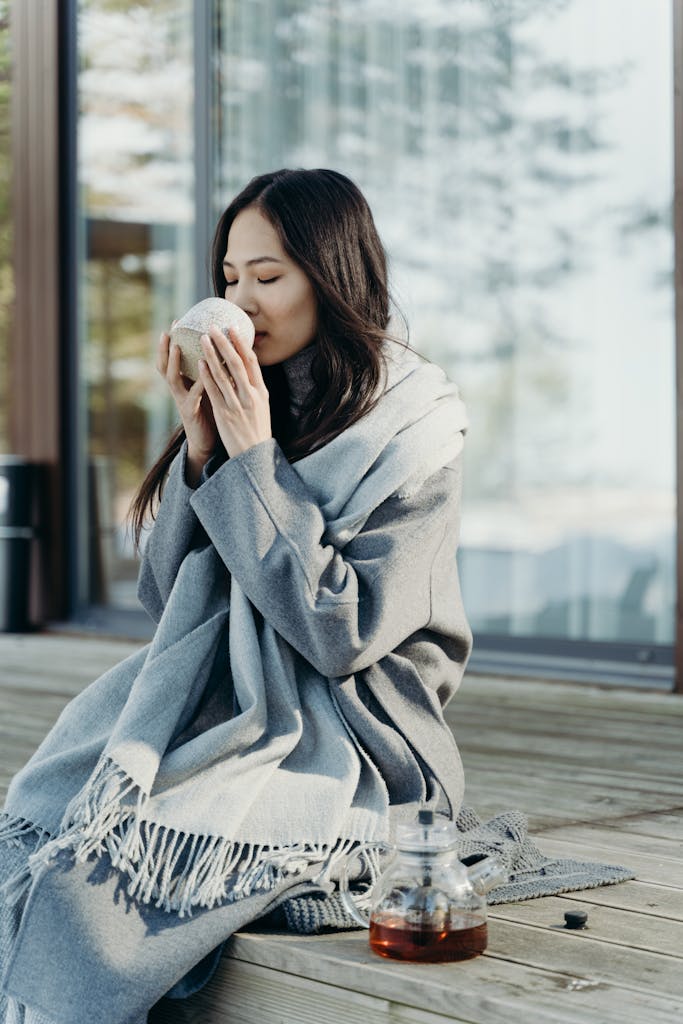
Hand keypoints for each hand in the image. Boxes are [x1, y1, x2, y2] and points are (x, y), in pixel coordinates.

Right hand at [157, 325, 217, 482]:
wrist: (209, 443)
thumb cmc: (212, 414)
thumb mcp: (210, 390)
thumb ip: (214, 373)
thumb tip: (228, 351)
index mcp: (185, 383)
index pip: (174, 359)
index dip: (172, 341)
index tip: (177, 321)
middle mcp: (180, 390)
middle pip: (165, 365)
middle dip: (165, 348)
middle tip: (168, 330)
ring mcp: (182, 401)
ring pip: (172, 378)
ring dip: (174, 361)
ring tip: (177, 346)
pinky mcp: (190, 413)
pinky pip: (193, 395)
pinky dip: (199, 383)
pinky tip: (205, 373)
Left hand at [198, 324, 271, 458]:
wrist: (253, 455)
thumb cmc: (256, 429)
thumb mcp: (262, 406)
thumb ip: (254, 387)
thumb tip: (246, 367)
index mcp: (261, 392)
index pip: (252, 362)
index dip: (242, 343)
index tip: (233, 327)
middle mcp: (251, 396)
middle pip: (237, 363)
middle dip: (224, 343)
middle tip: (213, 326)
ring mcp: (238, 405)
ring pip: (223, 374)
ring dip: (212, 354)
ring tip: (202, 338)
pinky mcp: (225, 414)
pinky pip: (214, 391)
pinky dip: (207, 375)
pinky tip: (199, 363)